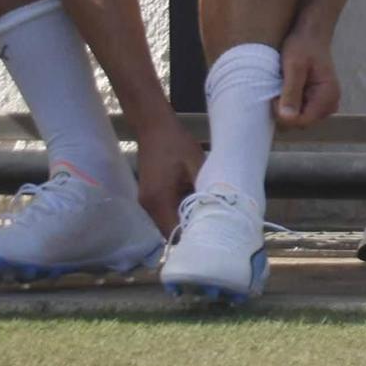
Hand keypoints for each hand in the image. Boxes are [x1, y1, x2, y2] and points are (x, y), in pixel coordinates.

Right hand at [135, 116, 203, 235]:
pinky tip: (195, 203)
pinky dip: (178, 212)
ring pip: (167, 223)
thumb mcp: (196, 164)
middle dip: (191, 232)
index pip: (174, 233)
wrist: (153, 126)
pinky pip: (165, 212)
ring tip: (208, 218)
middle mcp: (149, 207)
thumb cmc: (176, 143)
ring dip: (185, 221)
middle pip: (170, 231)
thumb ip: (204, 190)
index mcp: (159, 201)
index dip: (192, 238)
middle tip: (214, 230)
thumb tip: (218, 210)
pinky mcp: (149, 196)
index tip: (212, 239)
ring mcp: (147, 202)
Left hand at [275, 28, 340, 129]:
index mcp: (328, 96)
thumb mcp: (294, 66)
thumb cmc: (303, 46)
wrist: (310, 34)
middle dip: (285, 111)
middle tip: (278, 89)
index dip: (284, 114)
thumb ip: (291, 92)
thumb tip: (287, 118)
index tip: (274, 96)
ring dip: (287, 107)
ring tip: (283, 87)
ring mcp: (324, 104)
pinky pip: (300, 111)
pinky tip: (287, 89)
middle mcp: (330, 104)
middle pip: (300, 123)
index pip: (302, 121)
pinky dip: (290, 103)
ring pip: (299, 119)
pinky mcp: (317, 101)